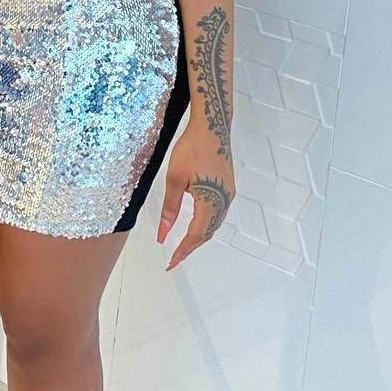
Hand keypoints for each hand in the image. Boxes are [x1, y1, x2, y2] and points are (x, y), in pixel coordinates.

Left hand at [156, 131, 234, 270]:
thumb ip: (169, 209)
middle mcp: (224, 201)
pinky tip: (196, 224)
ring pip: (214, 225)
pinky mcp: (228, 187)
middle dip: (190, 248)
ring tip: (182, 246)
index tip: (170, 263)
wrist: (212, 127)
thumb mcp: (174, 179)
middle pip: (207, 233)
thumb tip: (162, 233)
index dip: (182, 251)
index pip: (195, 235)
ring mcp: (228, 194)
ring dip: (199, 237)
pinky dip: (206, 224)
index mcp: (211, 201)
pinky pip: (218, 213)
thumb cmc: (192, 148)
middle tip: (174, 259)